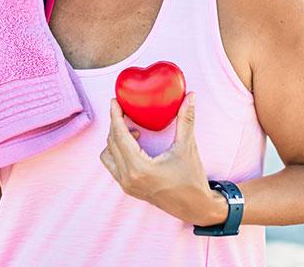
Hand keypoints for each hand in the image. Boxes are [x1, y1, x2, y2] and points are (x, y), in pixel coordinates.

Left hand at [99, 92, 222, 225]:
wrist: (195, 208)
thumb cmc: (192, 179)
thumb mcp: (188, 147)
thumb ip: (186, 120)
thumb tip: (191, 95)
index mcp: (140, 168)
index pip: (120, 136)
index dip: (115, 116)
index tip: (114, 101)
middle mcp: (129, 178)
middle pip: (112, 143)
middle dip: (115, 123)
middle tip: (124, 109)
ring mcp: (126, 185)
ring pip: (108, 155)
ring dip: (115, 139)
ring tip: (134, 130)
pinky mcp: (128, 188)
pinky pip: (113, 165)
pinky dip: (117, 151)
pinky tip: (135, 144)